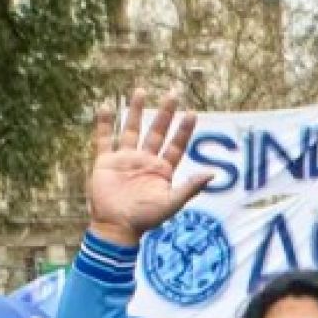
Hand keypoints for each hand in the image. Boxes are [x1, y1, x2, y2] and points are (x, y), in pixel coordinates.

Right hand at [85, 89, 211, 247]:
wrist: (116, 227)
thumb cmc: (145, 219)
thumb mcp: (171, 203)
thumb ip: (190, 188)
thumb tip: (213, 174)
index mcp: (161, 170)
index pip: (176, 145)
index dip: (184, 130)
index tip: (192, 113)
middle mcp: (144, 161)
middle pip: (156, 131)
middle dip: (165, 113)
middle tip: (173, 93)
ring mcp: (125, 159)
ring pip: (132, 129)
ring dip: (136, 111)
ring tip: (141, 90)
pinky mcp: (106, 161)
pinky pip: (104, 138)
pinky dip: (105, 123)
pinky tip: (106, 106)